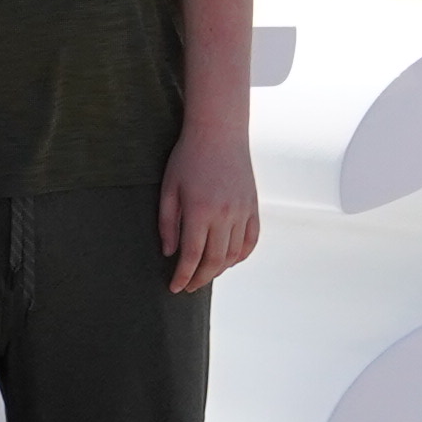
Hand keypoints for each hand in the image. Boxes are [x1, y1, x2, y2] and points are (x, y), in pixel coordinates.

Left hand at [160, 121, 262, 295]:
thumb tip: (169, 253)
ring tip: (205, 275)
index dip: (183, 276)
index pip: (191, 255)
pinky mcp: (253, 207)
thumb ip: (167, 223)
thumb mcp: (169, 188)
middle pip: (214, 261)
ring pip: (234, 254)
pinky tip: (229, 261)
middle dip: (200, 279)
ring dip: (220, 270)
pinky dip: (241, 256)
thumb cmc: (188, 158)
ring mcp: (242, 211)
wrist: (219, 133)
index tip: (175, 288)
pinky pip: (251, 240)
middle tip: (188, 287)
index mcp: (199, 211)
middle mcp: (224, 215)